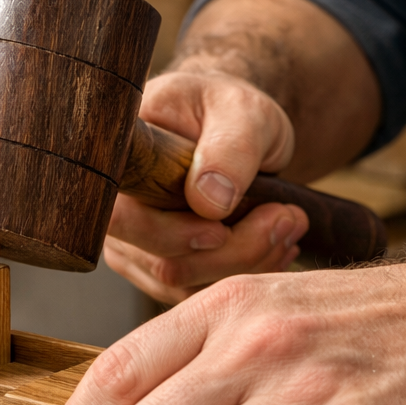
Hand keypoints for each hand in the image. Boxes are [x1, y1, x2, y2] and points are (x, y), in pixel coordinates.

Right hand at [106, 70, 308, 302]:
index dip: (168, 234)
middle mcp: (117, 212)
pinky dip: (244, 273)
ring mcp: (134, 246)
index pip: (119, 218)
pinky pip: (198, 292)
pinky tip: (273, 244)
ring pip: (186, 284)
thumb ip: (230, 149)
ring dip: (248, 263)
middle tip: (287, 218)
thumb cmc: (230, 112)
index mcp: (117, 163)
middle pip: (162, 262)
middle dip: (234, 251)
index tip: (222, 228)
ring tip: (288, 223)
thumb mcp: (243, 112)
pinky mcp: (160, 269)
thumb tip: (208, 201)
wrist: (233, 131)